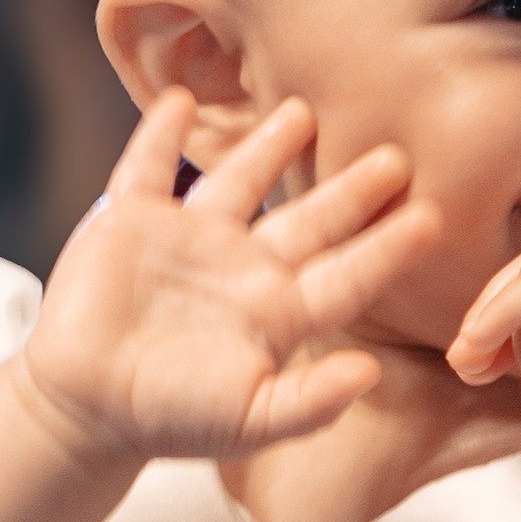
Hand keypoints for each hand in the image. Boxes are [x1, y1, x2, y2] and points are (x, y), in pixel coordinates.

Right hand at [16, 92, 441, 467]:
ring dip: (267, 144)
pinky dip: (160, 132)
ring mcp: (188, 241)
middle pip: (310, 219)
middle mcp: (242, 268)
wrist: (87, 410)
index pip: (346, 273)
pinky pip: (147, 166)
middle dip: (352, 188)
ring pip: (238, 179)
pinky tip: (181, 99)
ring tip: (302, 109)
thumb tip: (368, 373)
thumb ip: (310, 402)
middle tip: (395, 154)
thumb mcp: (249, 421)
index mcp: (277, 313)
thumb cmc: (172, 422)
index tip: (433, 217)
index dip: (388, 247)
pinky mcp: (130, 222)